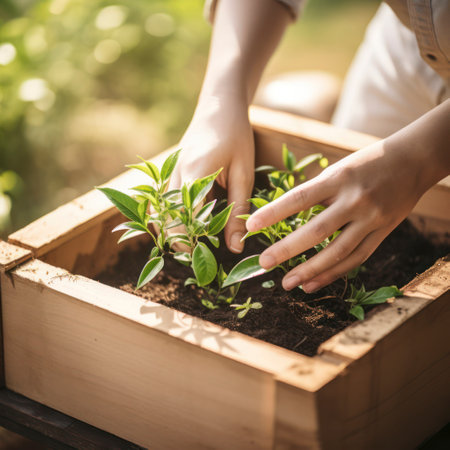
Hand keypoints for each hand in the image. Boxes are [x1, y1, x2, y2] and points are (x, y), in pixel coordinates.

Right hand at [169, 94, 254, 252]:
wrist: (219, 106)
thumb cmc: (236, 136)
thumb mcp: (243, 173)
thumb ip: (238, 210)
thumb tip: (236, 247)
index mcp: (195, 172)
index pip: (185, 218)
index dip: (190, 242)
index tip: (202, 259)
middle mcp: (174, 173)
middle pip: (166, 218)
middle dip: (178, 240)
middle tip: (196, 257)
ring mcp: (166, 170)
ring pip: (159, 210)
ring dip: (171, 229)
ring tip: (189, 244)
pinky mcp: (167, 169)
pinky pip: (160, 199)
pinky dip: (167, 215)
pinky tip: (181, 224)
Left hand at [246, 138, 429, 291]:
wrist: (412, 161)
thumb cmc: (365, 164)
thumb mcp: (338, 169)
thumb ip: (316, 193)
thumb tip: (284, 218)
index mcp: (338, 178)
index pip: (300, 198)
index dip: (273, 213)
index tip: (250, 227)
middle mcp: (355, 200)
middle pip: (318, 231)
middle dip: (288, 249)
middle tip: (263, 263)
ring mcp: (372, 219)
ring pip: (338, 251)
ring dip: (310, 270)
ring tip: (286, 283)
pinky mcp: (383, 233)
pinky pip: (356, 258)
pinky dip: (333, 273)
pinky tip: (312, 284)